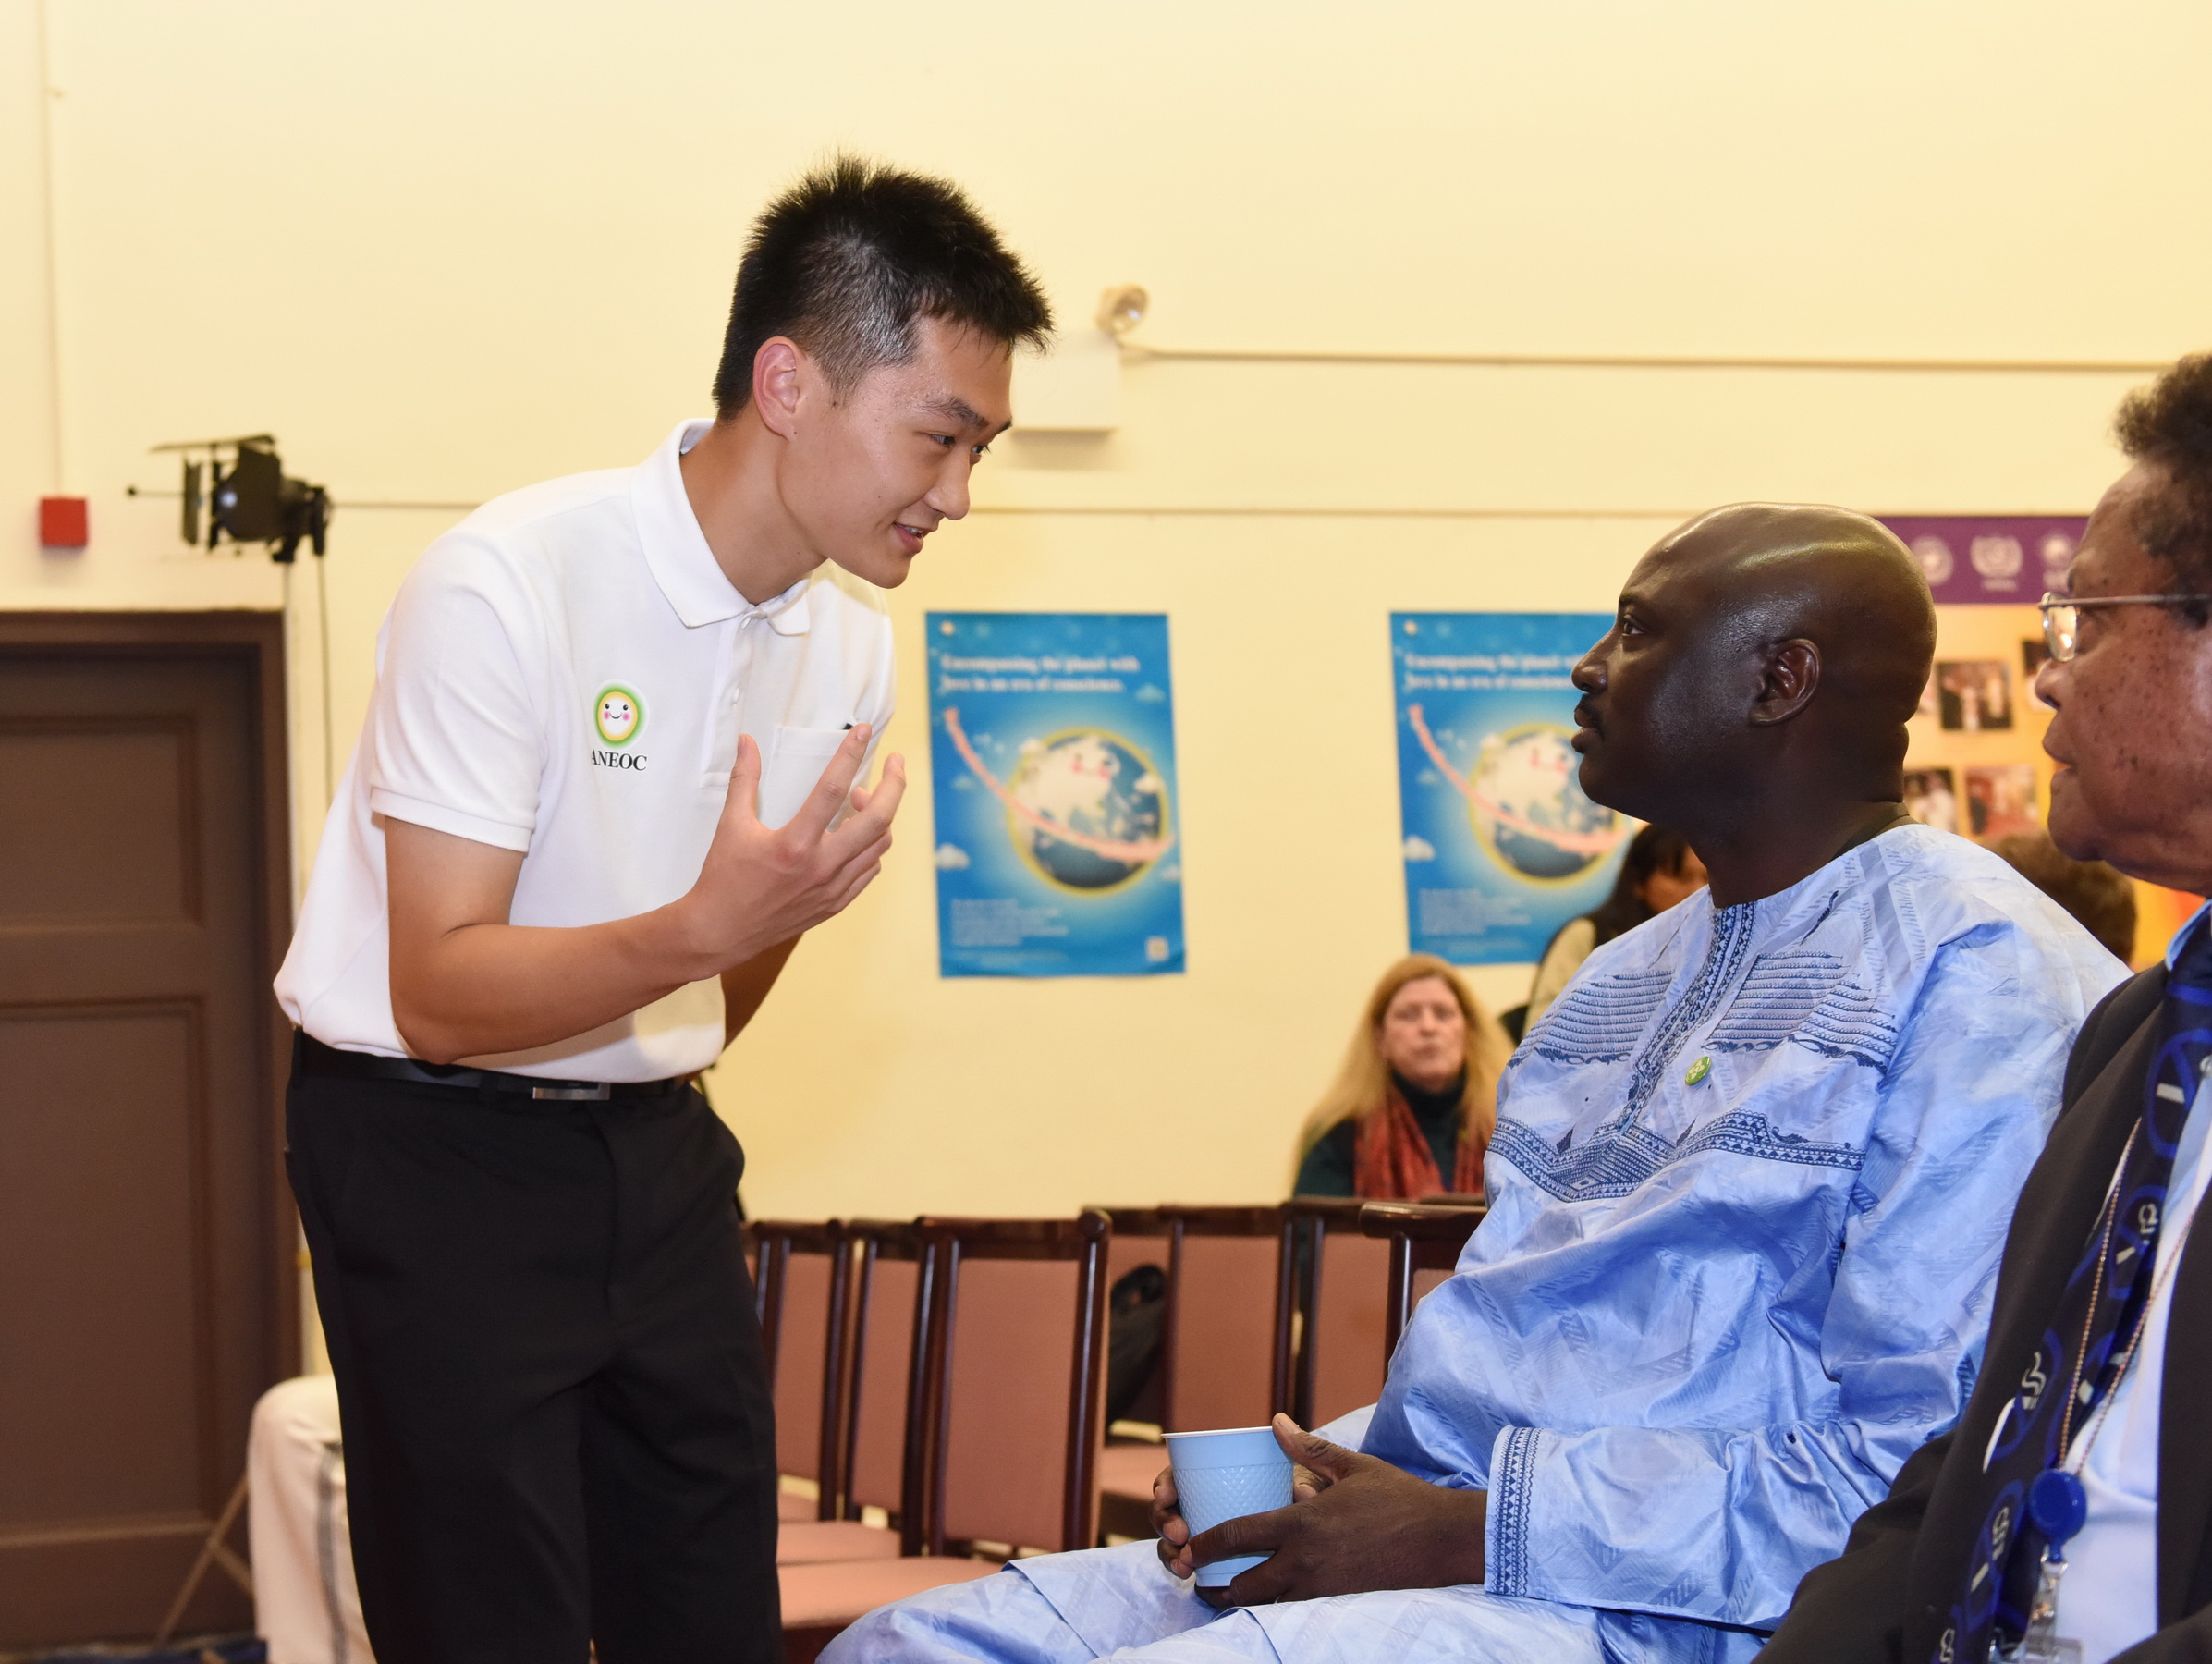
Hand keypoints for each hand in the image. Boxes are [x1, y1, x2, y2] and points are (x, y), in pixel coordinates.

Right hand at [676, 726, 904, 972]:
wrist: (721, 932)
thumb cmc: (723, 878)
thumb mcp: (731, 825)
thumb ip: (744, 780)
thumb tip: (747, 741)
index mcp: (794, 845)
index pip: (832, 790)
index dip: (850, 755)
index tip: (863, 731)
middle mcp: (821, 868)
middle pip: (879, 820)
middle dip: (894, 785)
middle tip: (894, 763)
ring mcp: (833, 888)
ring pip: (880, 845)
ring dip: (880, 815)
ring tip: (860, 798)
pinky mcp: (837, 903)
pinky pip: (870, 869)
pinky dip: (872, 845)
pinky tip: (856, 833)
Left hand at [1182, 1414, 1486, 1605]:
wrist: (1441, 1540)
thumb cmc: (1398, 1498)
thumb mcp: (1353, 1467)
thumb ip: (1309, 1449)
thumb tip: (1275, 1422)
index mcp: (1302, 1523)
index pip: (1238, 1536)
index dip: (1204, 1544)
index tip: (1187, 1548)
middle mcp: (1305, 1561)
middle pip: (1242, 1585)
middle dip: (1215, 1586)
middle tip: (1199, 1578)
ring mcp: (1321, 1588)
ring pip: (1266, 1605)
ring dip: (1242, 1600)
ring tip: (1225, 1590)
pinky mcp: (1337, 1603)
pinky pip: (1293, 1611)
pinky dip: (1274, 1605)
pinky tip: (1269, 1596)